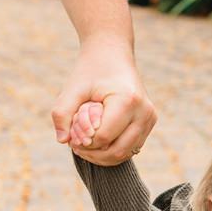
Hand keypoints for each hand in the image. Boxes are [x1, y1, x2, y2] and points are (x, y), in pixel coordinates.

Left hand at [51, 40, 155, 164]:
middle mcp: (144, 111)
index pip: (103, 137)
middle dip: (93, 154)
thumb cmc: (90, 71)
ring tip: (85, 144)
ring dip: (103, 156)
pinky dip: (113, 151)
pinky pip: (130, 148)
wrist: (112, 54)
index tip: (71, 135)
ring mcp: (150, 118)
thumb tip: (63, 141)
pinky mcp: (149, 122)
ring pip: (125, 154)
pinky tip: (97, 141)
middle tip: (75, 145)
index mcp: (127, 101)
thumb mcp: (72, 89)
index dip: (83, 142)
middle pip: (117, 151)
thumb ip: (62, 114)